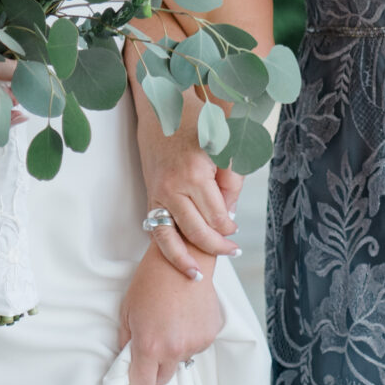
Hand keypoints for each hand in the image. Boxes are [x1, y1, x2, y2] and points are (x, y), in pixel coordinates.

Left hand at [117, 246, 223, 384]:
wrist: (182, 260)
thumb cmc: (150, 282)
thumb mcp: (127, 311)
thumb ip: (126, 342)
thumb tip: (127, 360)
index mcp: (149, 347)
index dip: (138, 383)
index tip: (137, 375)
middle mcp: (174, 350)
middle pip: (163, 380)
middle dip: (155, 369)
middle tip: (152, 346)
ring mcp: (195, 344)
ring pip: (181, 362)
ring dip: (174, 351)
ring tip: (170, 323)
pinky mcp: (210, 335)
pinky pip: (196, 348)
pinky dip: (190, 338)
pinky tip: (185, 317)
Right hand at [136, 96, 240, 280]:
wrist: (159, 108)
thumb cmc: (196, 121)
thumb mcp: (224, 143)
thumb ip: (232, 177)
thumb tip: (230, 212)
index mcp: (195, 174)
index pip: (218, 216)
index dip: (229, 226)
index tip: (234, 226)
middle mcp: (173, 188)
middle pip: (198, 231)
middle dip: (217, 245)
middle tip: (232, 251)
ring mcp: (158, 194)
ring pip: (173, 237)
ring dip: (187, 259)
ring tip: (199, 275)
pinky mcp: (150, 197)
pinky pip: (156, 231)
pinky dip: (167, 251)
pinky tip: (179, 265)